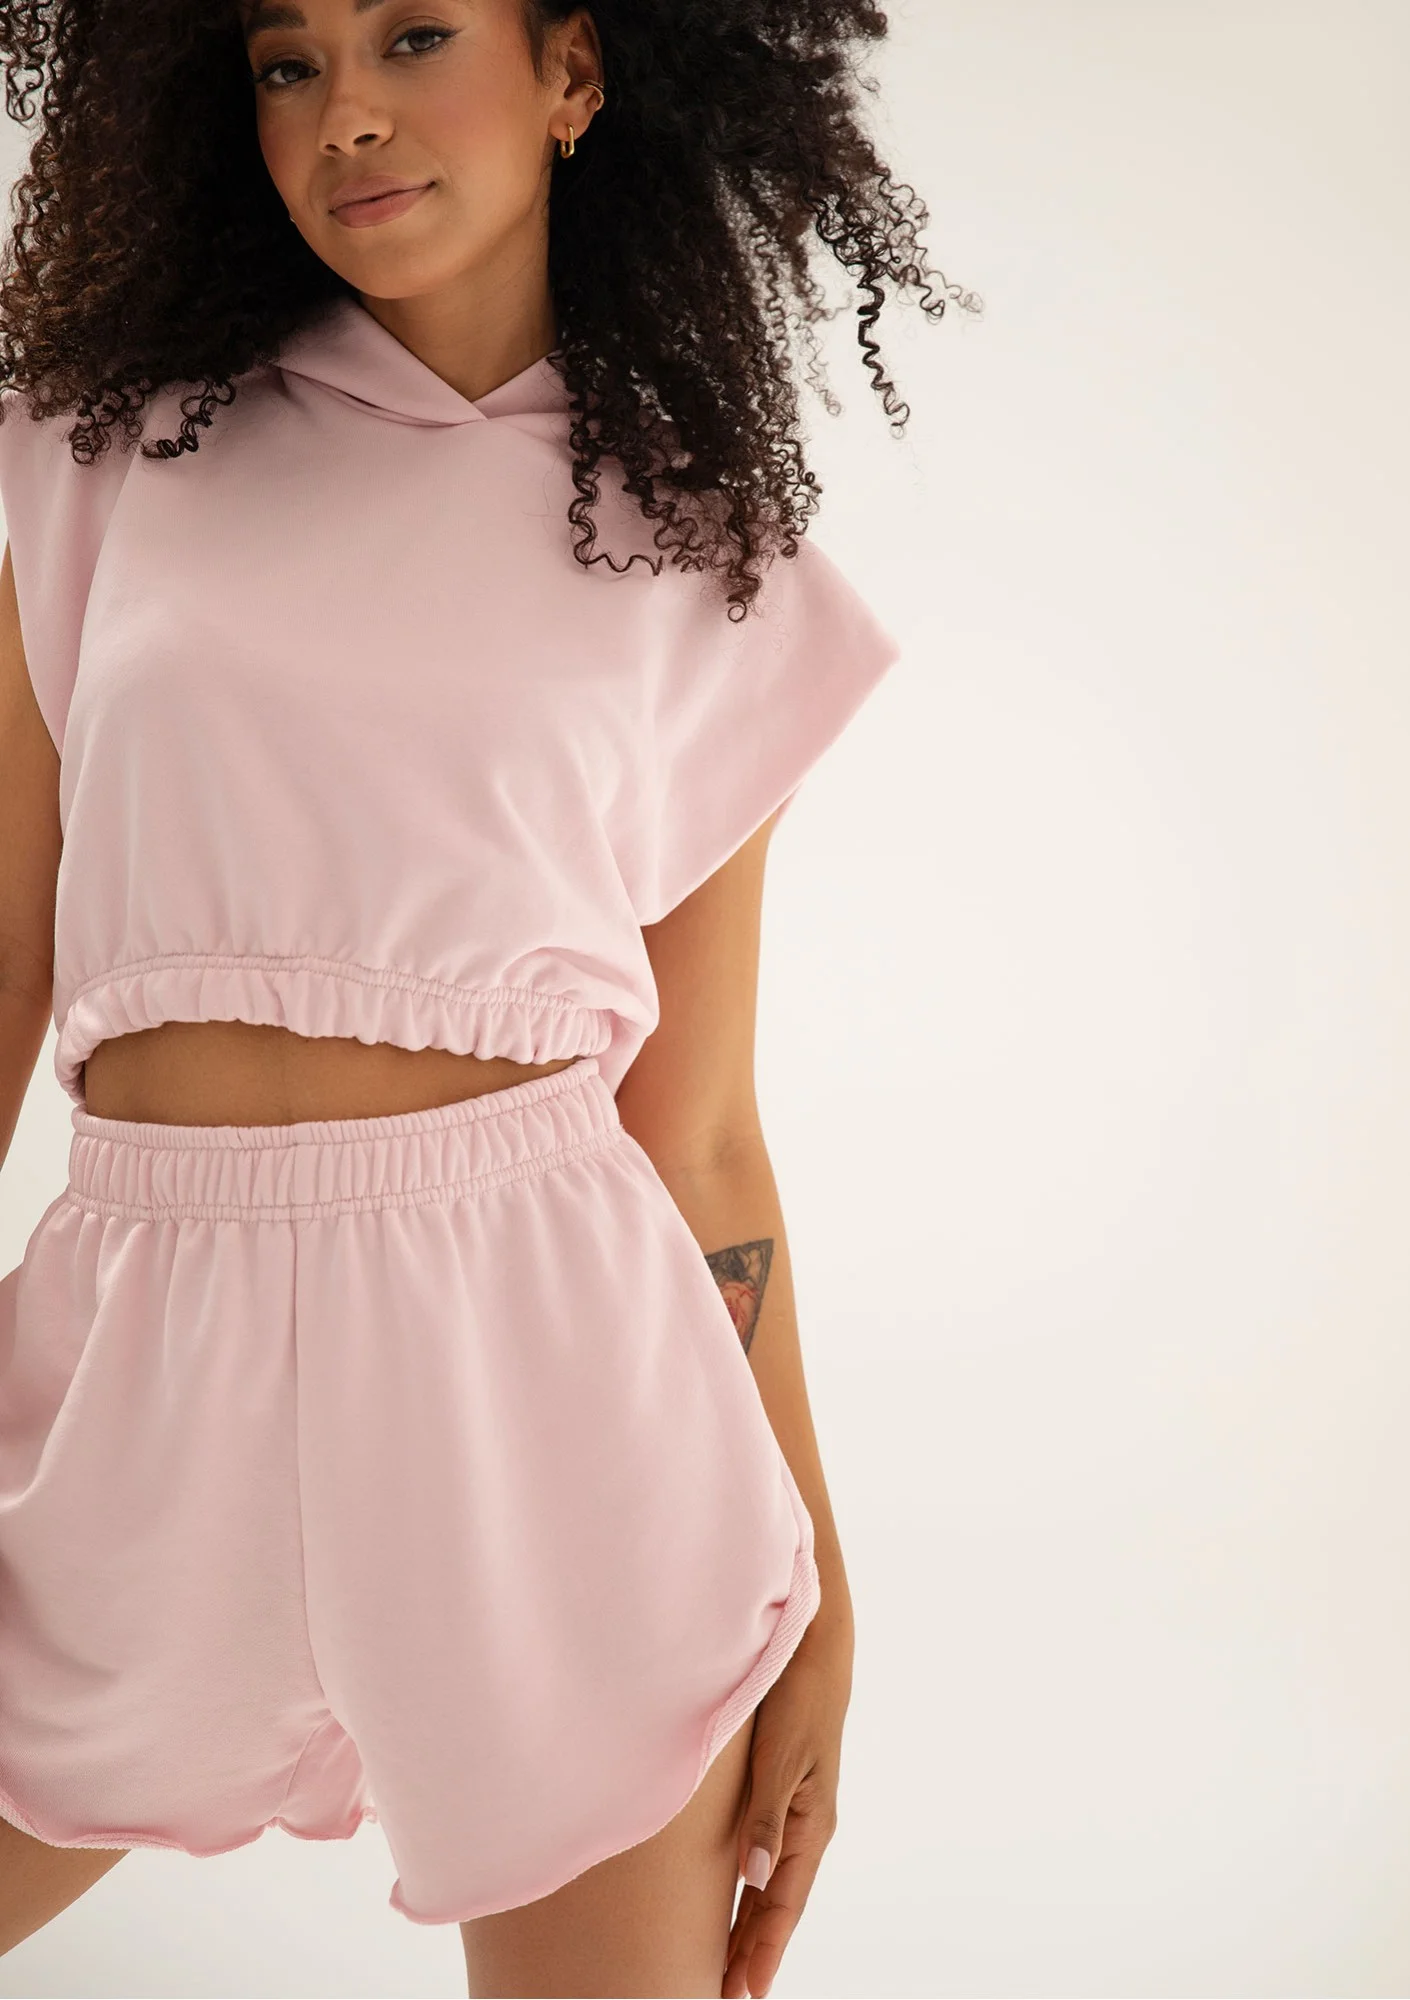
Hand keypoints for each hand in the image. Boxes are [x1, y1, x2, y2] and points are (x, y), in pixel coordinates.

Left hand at [722, 1606, 853, 1998]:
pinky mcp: (782, 1794)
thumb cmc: (798, 1699)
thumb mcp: (780, 1758)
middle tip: (726, 1996)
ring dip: (750, 1925)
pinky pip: (765, 1857)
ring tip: (727, 1967)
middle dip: (753, 1950)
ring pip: (770, 1885)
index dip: (763, 1949)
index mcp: (811, 1825)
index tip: (745, 1992)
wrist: (815, 1650)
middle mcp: (805, 1827)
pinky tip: (736, 1901)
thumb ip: (764, 1818)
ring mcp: (795, 1812)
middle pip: (777, 1904)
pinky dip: (750, 1889)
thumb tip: (753, 1881)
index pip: (783, 1904)